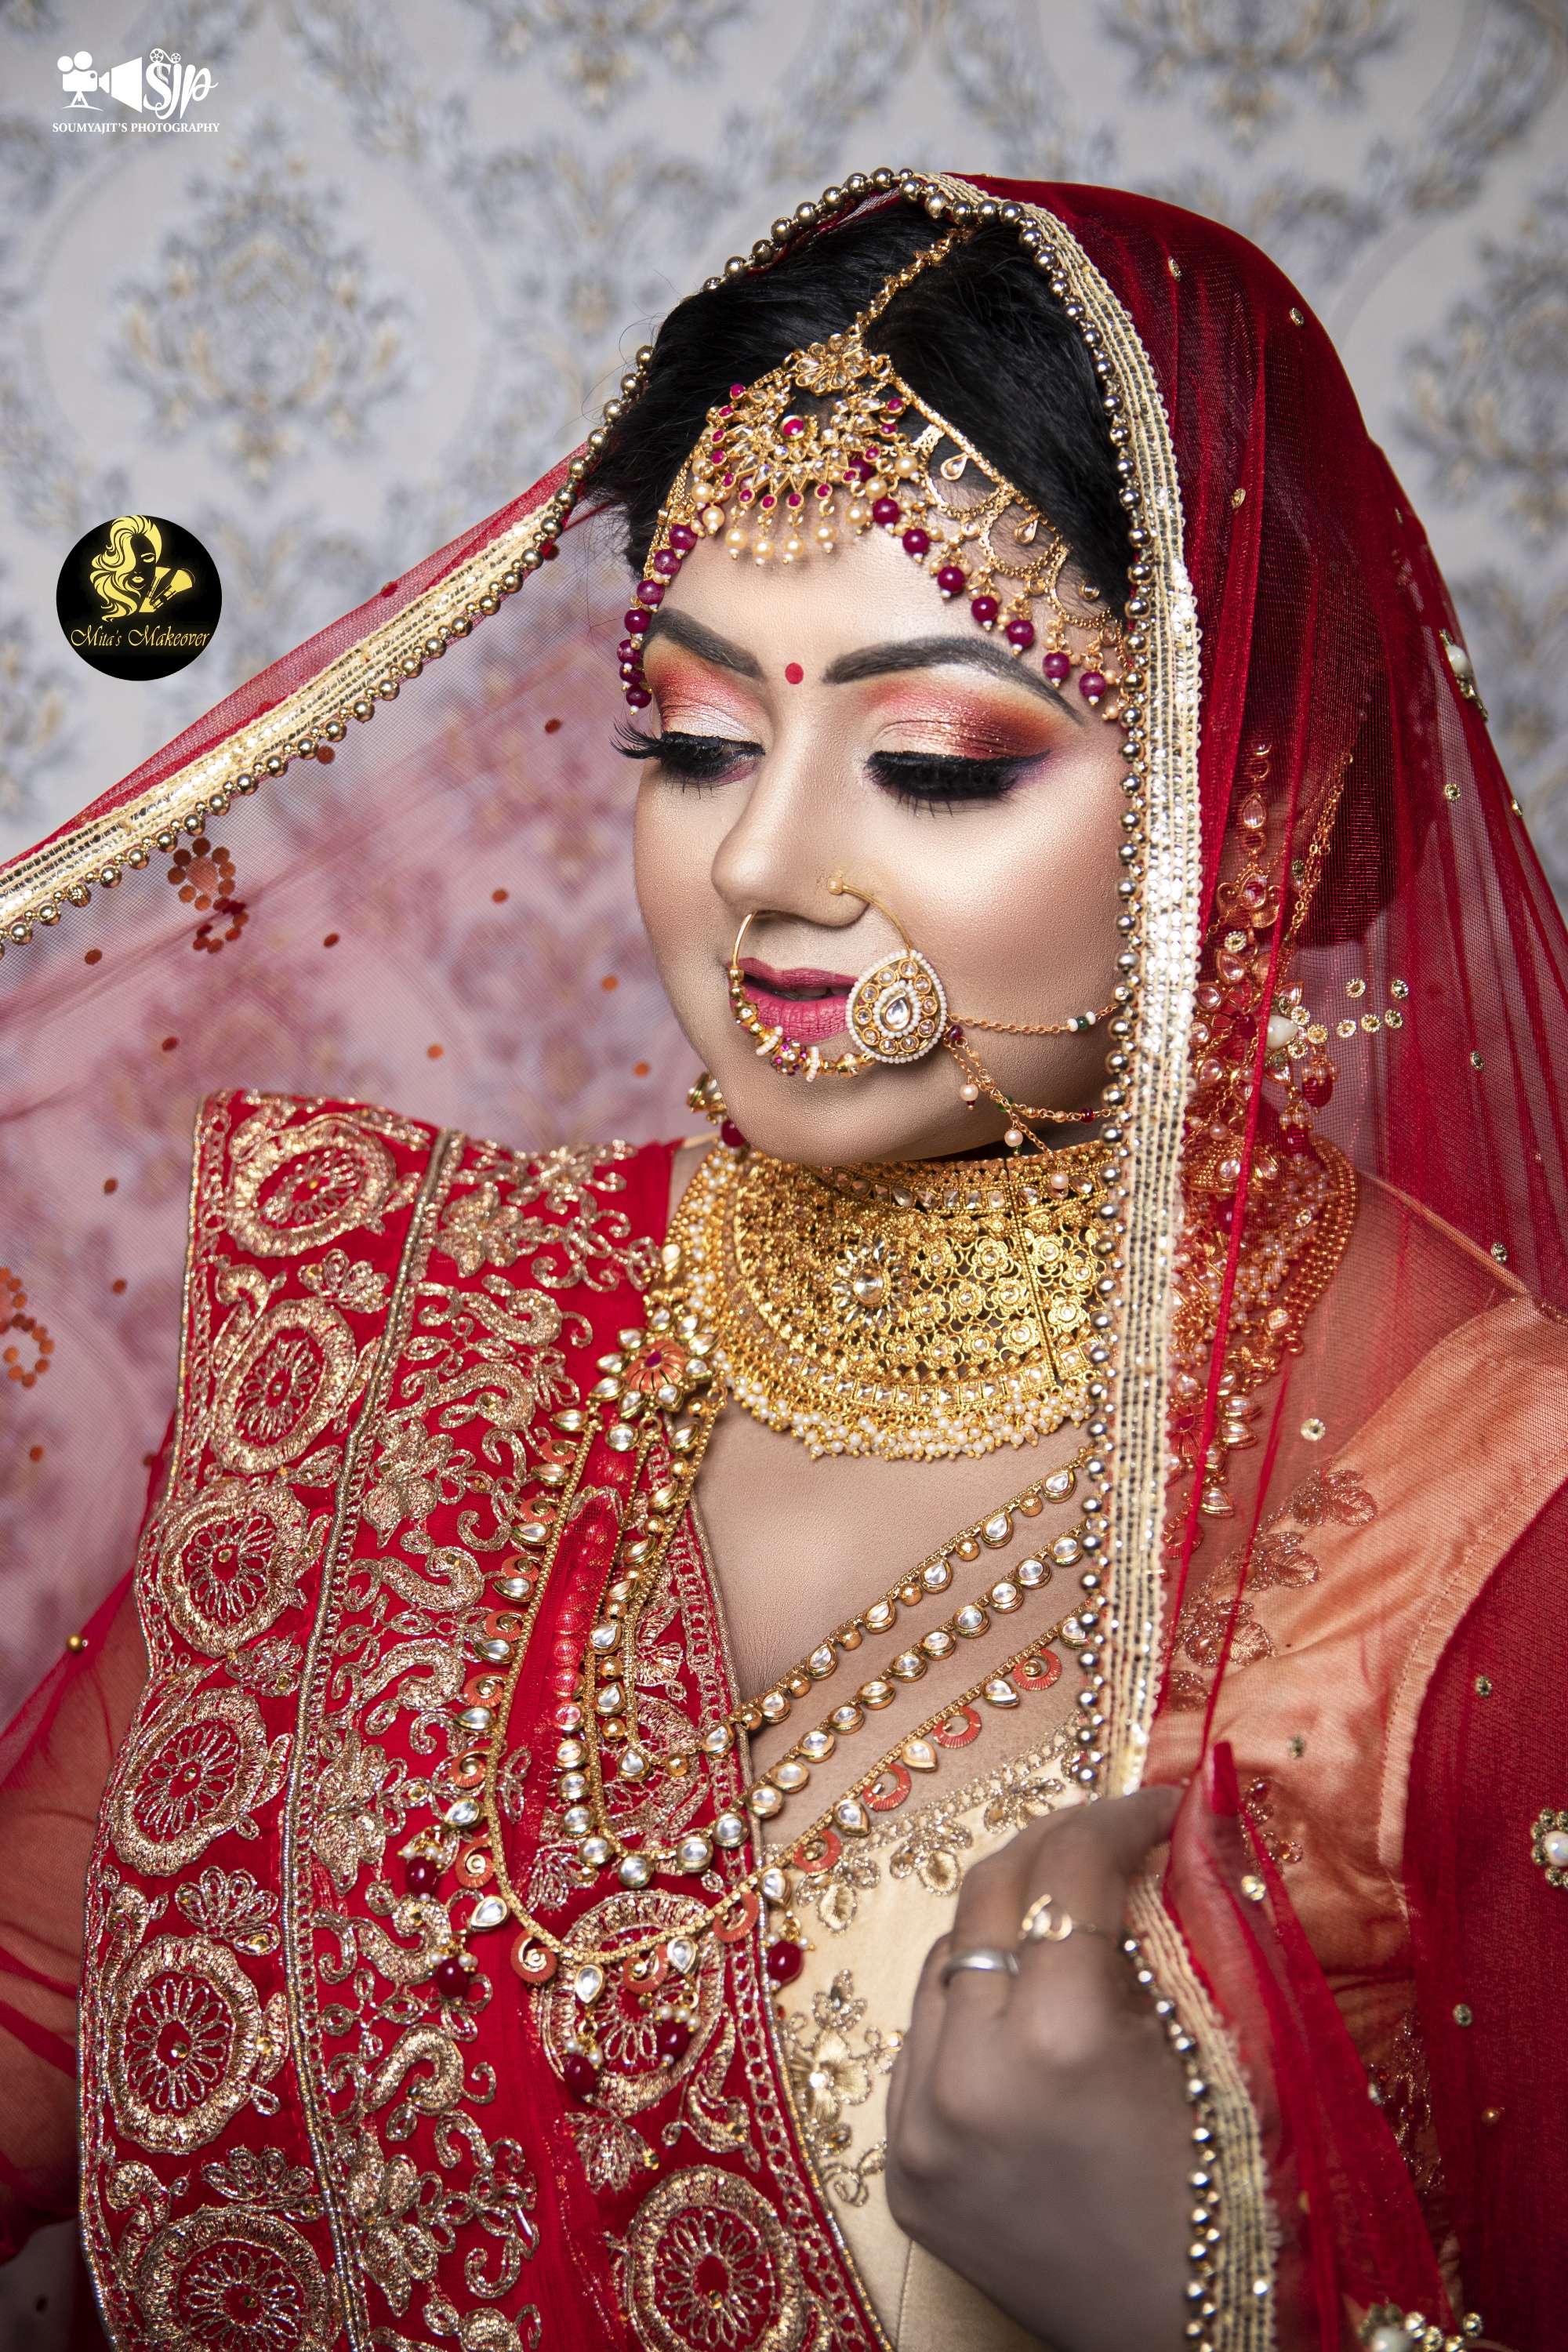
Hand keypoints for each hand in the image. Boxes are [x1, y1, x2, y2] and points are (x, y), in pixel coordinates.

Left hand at [885, 1785, 1189, 2351]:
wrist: (1210, 2344)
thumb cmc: (1251, 2199)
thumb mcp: (1238, 2046)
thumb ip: (1204, 1914)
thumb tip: (1198, 1801)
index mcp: (1063, 2039)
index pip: (1068, 1867)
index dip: (1119, 1817)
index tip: (1160, 1808)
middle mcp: (970, 2077)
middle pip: (990, 1894)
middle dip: (1057, 1849)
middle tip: (1112, 1840)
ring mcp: (922, 2127)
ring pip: (944, 1961)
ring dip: (1007, 1927)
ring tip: (1071, 1925)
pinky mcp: (904, 2171)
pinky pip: (923, 2045)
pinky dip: (972, 2012)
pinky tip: (1027, 2012)